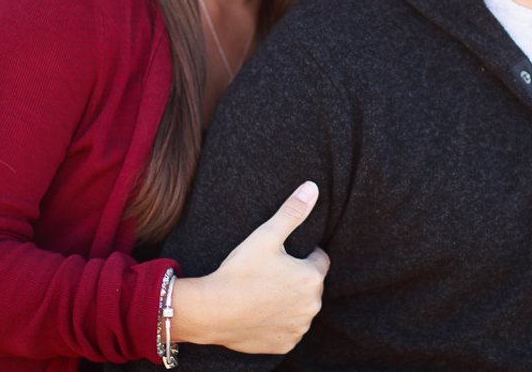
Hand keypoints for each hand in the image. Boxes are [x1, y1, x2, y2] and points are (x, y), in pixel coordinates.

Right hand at [171, 181, 329, 354]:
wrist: (212, 310)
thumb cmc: (240, 271)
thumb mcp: (267, 235)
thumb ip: (292, 211)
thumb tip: (312, 187)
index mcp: (312, 278)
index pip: (319, 260)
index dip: (303, 254)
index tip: (283, 255)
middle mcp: (312, 306)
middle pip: (311, 285)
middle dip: (297, 277)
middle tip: (270, 272)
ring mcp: (298, 328)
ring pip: (301, 307)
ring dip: (290, 300)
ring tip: (264, 290)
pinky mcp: (285, 344)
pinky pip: (289, 328)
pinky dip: (280, 321)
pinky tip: (261, 311)